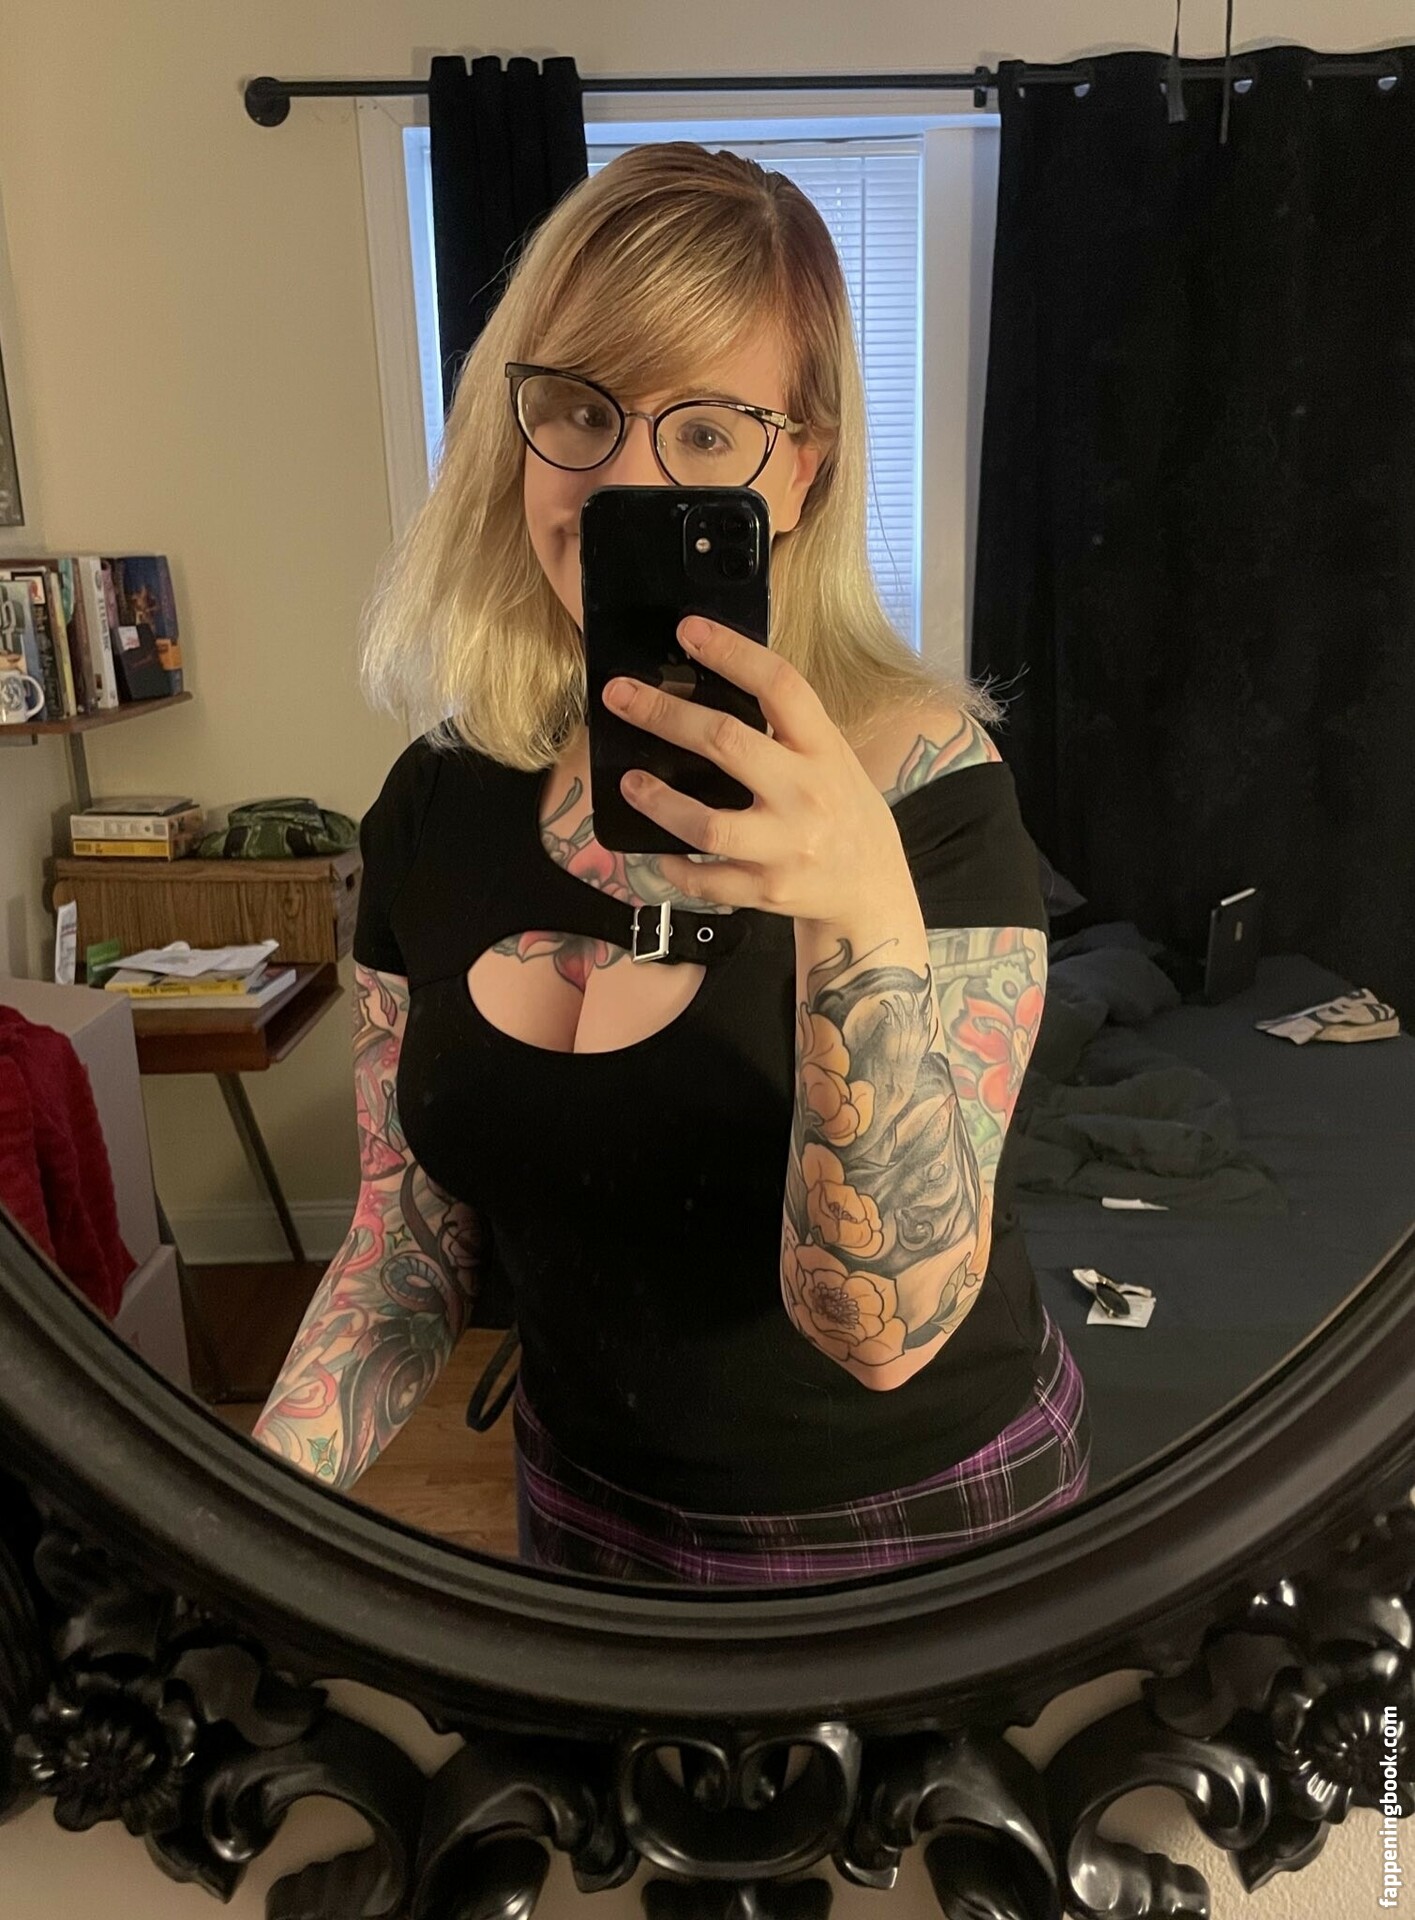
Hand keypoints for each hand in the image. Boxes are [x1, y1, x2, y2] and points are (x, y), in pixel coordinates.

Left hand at [600, 615, 910, 926]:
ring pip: (708, 825)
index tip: (688, 630)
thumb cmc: (843, 811)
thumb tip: (707, 687)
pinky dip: (676, 867)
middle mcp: (806, 794)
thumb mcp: (832, 758)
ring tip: (630, 783)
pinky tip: (661, 851)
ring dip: (659, 802)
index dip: (732, 652)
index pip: (780, 686)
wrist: (872, 888)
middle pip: (726, 742)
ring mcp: (785, 847)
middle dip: (664, 714)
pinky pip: (706, 881)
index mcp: (823, 749)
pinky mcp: (766, 890)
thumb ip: (784, 729)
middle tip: (621, 696)